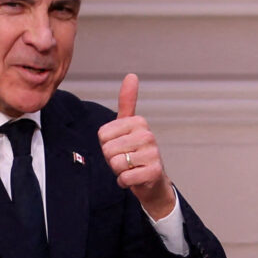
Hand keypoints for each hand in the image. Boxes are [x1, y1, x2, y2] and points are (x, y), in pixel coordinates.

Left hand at [97, 74, 175, 220]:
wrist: (152, 181)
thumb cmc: (135, 153)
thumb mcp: (128, 127)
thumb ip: (127, 102)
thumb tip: (132, 75)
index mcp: (138, 122)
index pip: (103, 135)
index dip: (107, 145)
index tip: (120, 147)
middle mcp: (147, 135)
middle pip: (108, 149)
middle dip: (112, 159)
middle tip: (126, 160)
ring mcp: (153, 153)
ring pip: (116, 163)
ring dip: (118, 171)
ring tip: (130, 168)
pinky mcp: (154, 171)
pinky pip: (125, 177)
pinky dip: (124, 182)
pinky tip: (134, 179)